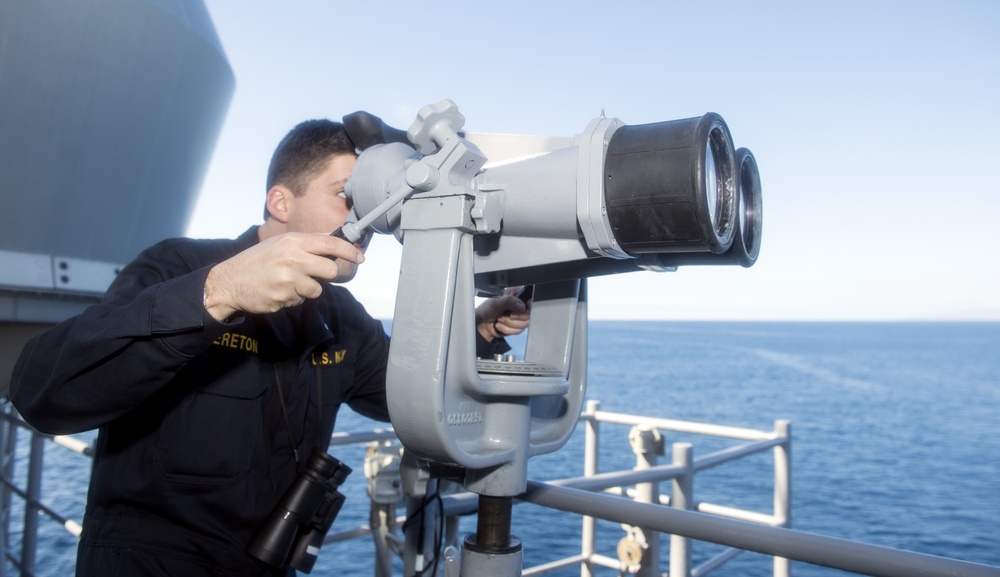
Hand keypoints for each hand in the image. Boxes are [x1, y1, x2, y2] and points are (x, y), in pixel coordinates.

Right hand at [203, 232, 364, 320]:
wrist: (229, 282)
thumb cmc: (257, 261)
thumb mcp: (279, 244)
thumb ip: (306, 243)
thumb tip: (334, 240)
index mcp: (292, 241)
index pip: (330, 243)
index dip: (349, 251)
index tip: (360, 256)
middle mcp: (292, 258)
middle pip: (330, 269)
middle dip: (326, 274)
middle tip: (314, 274)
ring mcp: (288, 279)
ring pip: (317, 288)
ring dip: (307, 289)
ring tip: (287, 282)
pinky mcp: (284, 297)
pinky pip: (302, 300)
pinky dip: (294, 298)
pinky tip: (279, 291)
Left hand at [475, 287, 530, 340]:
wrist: (481, 324)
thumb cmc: (487, 310)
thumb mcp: (496, 302)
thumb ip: (509, 301)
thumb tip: (522, 306)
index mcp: (516, 295)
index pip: (531, 298)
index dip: (530, 304)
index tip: (525, 306)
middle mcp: (520, 305)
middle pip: (529, 314)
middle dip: (515, 317)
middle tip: (506, 315)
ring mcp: (520, 317)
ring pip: (524, 324)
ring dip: (509, 324)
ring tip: (500, 320)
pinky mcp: (517, 326)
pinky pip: (518, 331)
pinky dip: (507, 330)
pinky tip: (500, 325)